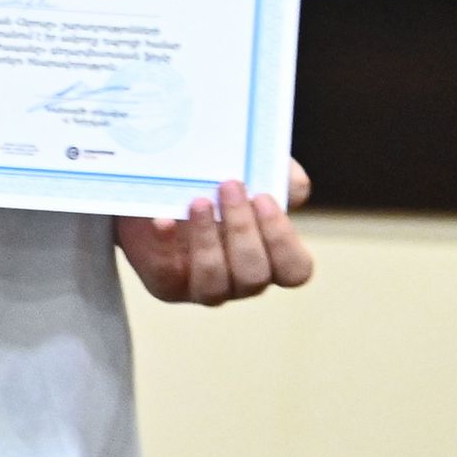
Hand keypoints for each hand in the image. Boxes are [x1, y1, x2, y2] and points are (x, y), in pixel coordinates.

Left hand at [117, 160, 315, 304]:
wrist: (161, 186)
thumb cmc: (220, 184)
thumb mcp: (253, 169)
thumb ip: (280, 174)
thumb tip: (293, 185)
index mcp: (272, 259)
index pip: (294, 269)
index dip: (281, 238)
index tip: (262, 197)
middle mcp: (242, 281)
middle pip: (254, 275)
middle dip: (242, 229)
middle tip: (229, 186)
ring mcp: (204, 287)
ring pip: (215, 282)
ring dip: (208, 239)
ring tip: (198, 201)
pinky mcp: (167, 284)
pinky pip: (167, 276)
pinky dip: (167, 247)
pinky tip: (162, 220)